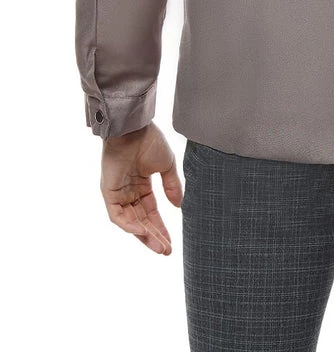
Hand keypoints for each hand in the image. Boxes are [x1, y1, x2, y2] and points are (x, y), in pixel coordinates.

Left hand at [100, 121, 182, 253]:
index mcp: (142, 185)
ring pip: (130, 222)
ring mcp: (118, 194)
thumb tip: (179, 206)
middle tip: (166, 250)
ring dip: (144, 235)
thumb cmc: (149, 141)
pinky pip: (117, 216)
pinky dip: (129, 225)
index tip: (171, 243)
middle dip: (154, 236)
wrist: (134, 129)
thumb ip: (172, 186)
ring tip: (158, 246)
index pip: (151, 213)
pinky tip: (143, 231)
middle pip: (141, 221)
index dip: (160, 228)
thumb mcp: (167, 165)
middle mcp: (129, 192)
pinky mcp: (109, 193)